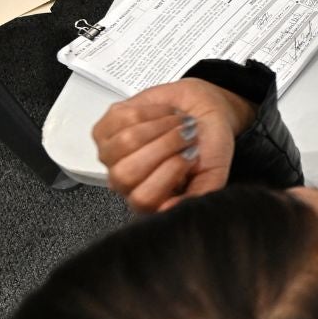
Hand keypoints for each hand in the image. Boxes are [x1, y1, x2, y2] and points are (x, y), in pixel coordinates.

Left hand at [93, 78, 255, 212]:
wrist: (204, 109)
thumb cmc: (207, 141)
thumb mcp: (213, 173)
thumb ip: (198, 195)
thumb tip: (169, 209)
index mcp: (151, 199)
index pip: (144, 199)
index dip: (170, 172)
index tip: (191, 156)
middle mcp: (125, 183)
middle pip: (127, 173)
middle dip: (164, 146)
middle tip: (185, 136)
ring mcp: (111, 157)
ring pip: (126, 142)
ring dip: (161, 126)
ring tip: (178, 123)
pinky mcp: (104, 131)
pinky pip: (122, 119)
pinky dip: (151, 111)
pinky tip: (163, 114)